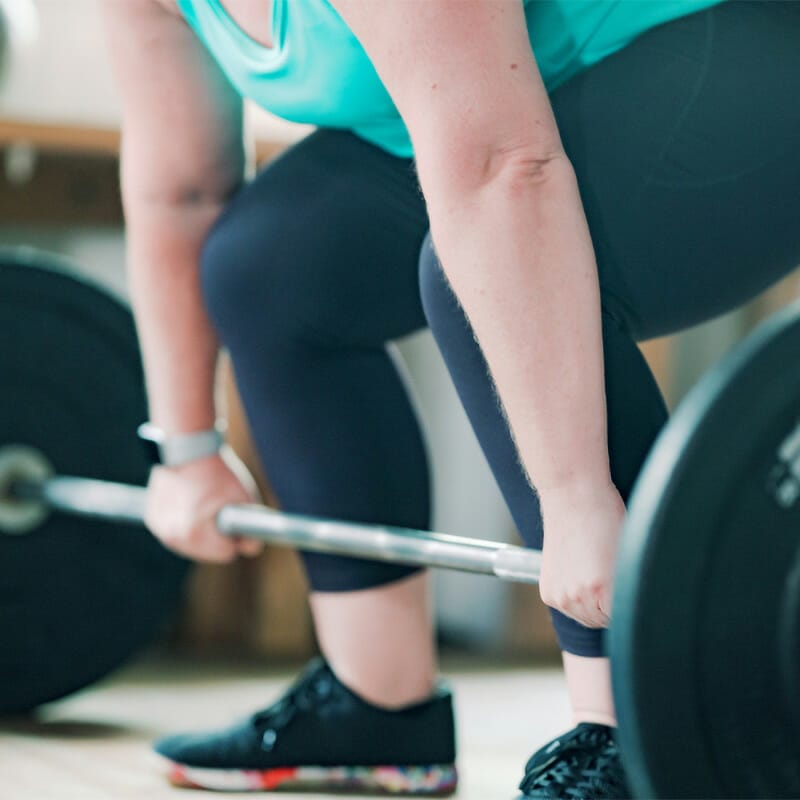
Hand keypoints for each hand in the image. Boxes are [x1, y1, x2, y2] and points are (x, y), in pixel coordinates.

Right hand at [144, 445, 262, 562]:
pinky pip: (177, 531)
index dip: (235, 535)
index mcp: (195, 534)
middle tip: (219, 507)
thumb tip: (251, 549)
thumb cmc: (218, 473)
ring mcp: (160, 528)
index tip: (234, 515)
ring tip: (204, 504)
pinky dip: (185, 523)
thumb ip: (251, 529)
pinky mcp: (153, 519)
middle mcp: (173, 536)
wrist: (188, 448)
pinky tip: (191, 504)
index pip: (226, 552)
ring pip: (191, 544)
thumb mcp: (243, 499)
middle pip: (207, 552)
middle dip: (217, 536)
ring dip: (201, 532)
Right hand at [538, 482, 625, 628]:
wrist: (573, 496)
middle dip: (613, 608)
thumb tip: (639, 603)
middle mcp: (578, 597)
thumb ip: (631, 585)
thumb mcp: (630, 553)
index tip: (636, 596)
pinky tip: (581, 575)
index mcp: (604, 589)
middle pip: (606, 623)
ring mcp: (561, 596)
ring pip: (586, 619)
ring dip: (594, 606)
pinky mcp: (548, 592)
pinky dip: (576, 599)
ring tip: (597, 575)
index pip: (627, 618)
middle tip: (615, 580)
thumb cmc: (607, 518)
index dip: (634, 606)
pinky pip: (569, 608)